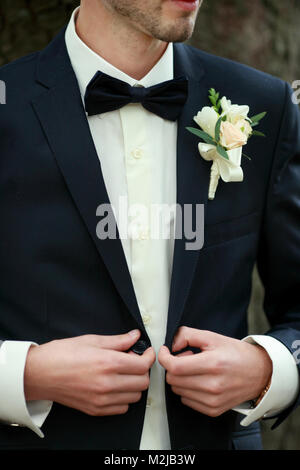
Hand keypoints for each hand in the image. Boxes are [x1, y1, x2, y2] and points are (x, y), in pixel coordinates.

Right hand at [24, 330, 154, 415]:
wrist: (39, 373)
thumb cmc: (62, 354)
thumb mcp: (92, 340)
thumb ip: (118, 340)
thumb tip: (135, 336)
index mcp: (108, 363)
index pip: (143, 365)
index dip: (149, 357)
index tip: (146, 352)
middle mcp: (107, 384)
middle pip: (142, 382)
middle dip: (142, 370)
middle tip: (132, 361)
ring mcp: (101, 399)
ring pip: (135, 396)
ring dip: (134, 384)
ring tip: (122, 373)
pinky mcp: (95, 409)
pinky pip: (122, 408)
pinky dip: (123, 398)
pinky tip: (114, 386)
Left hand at [158, 326, 271, 416]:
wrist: (260, 373)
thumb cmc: (236, 354)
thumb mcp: (213, 337)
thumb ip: (188, 335)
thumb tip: (171, 344)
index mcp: (213, 364)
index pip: (176, 367)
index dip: (164, 358)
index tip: (165, 351)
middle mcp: (213, 385)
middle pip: (174, 379)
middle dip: (174, 366)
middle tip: (187, 357)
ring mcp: (213, 400)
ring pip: (178, 390)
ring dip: (180, 378)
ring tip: (195, 369)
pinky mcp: (213, 410)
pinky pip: (186, 400)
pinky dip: (187, 390)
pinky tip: (199, 380)